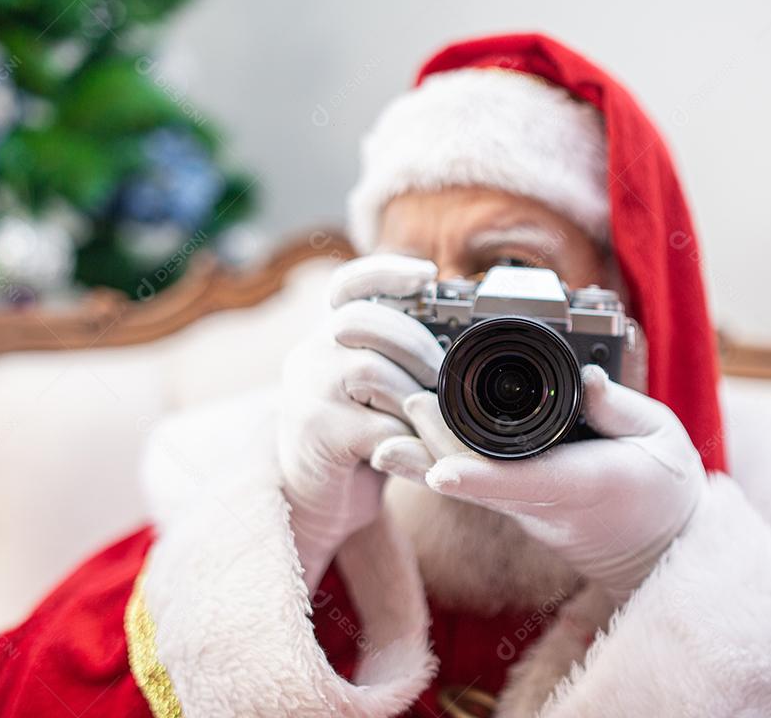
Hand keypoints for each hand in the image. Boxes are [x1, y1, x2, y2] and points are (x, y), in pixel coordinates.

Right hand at [279, 254, 445, 593]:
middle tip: (441, 378)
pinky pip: (377, 426)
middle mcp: (308, 355)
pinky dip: (409, 440)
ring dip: (412, 397)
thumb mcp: (375, 389)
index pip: (348, 285)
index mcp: (327, 337)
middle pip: (362, 322)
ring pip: (370, 372)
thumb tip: (463, 335)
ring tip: (426, 421)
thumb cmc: (360, 438)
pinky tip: (416, 451)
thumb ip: (398, 358)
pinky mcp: (317, 433)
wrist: (318, 499)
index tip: (428, 274)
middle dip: (415, 345)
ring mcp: (307, 392)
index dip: (385, 271)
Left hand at [372, 364, 705, 603]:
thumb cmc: (661, 485)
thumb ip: (623, 409)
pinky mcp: (512, 501)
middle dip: (437, 445)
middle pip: (478, 479)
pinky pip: (469, 481)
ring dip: (424, 455)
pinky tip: (403, 438)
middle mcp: (542, 501)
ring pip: (464, 482)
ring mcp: (522, 505)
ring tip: (392, 417)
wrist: (653, 544)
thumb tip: (587, 379)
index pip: (525, 482)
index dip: (480, 478)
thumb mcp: (660, 438)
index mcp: (583, 484)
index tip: (441, 471)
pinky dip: (434, 459)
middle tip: (408, 401)